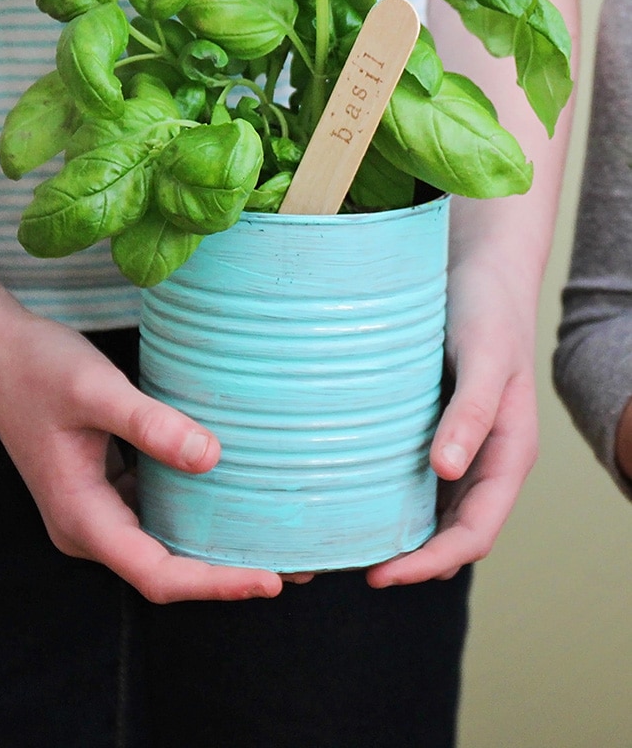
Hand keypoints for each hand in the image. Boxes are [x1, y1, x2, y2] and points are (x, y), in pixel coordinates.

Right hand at [0, 310, 283, 603]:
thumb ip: (150, 426)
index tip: (270, 579)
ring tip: (277, 537)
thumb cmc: (37, 368)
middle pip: (167, 570)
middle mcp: (90, 526)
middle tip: (296, 567)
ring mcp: (98, 509)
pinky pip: (159, 513)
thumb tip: (211, 457)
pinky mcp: (107, 488)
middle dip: (228, 572)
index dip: (216, 583)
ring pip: (165, 543)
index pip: (158, 574)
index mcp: (82, 519)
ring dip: (216, 545)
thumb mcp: (95, 391)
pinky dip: (197, 512)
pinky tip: (234, 496)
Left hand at [366, 259, 537, 586]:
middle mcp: (481, 460)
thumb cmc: (488, 311)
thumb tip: (447, 470)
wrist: (478, 270)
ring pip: (427, 510)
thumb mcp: (485, 357)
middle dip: (406, 560)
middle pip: (448, 533)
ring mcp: (455, 447)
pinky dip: (382, 495)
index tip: (382, 575)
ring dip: (392, 533)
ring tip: (338, 542)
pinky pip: (408, 475)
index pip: (474, 534)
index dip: (431, 563)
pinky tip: (345, 493)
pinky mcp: (429, 427)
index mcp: (507, 455)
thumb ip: (472, 411)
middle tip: (346, 567)